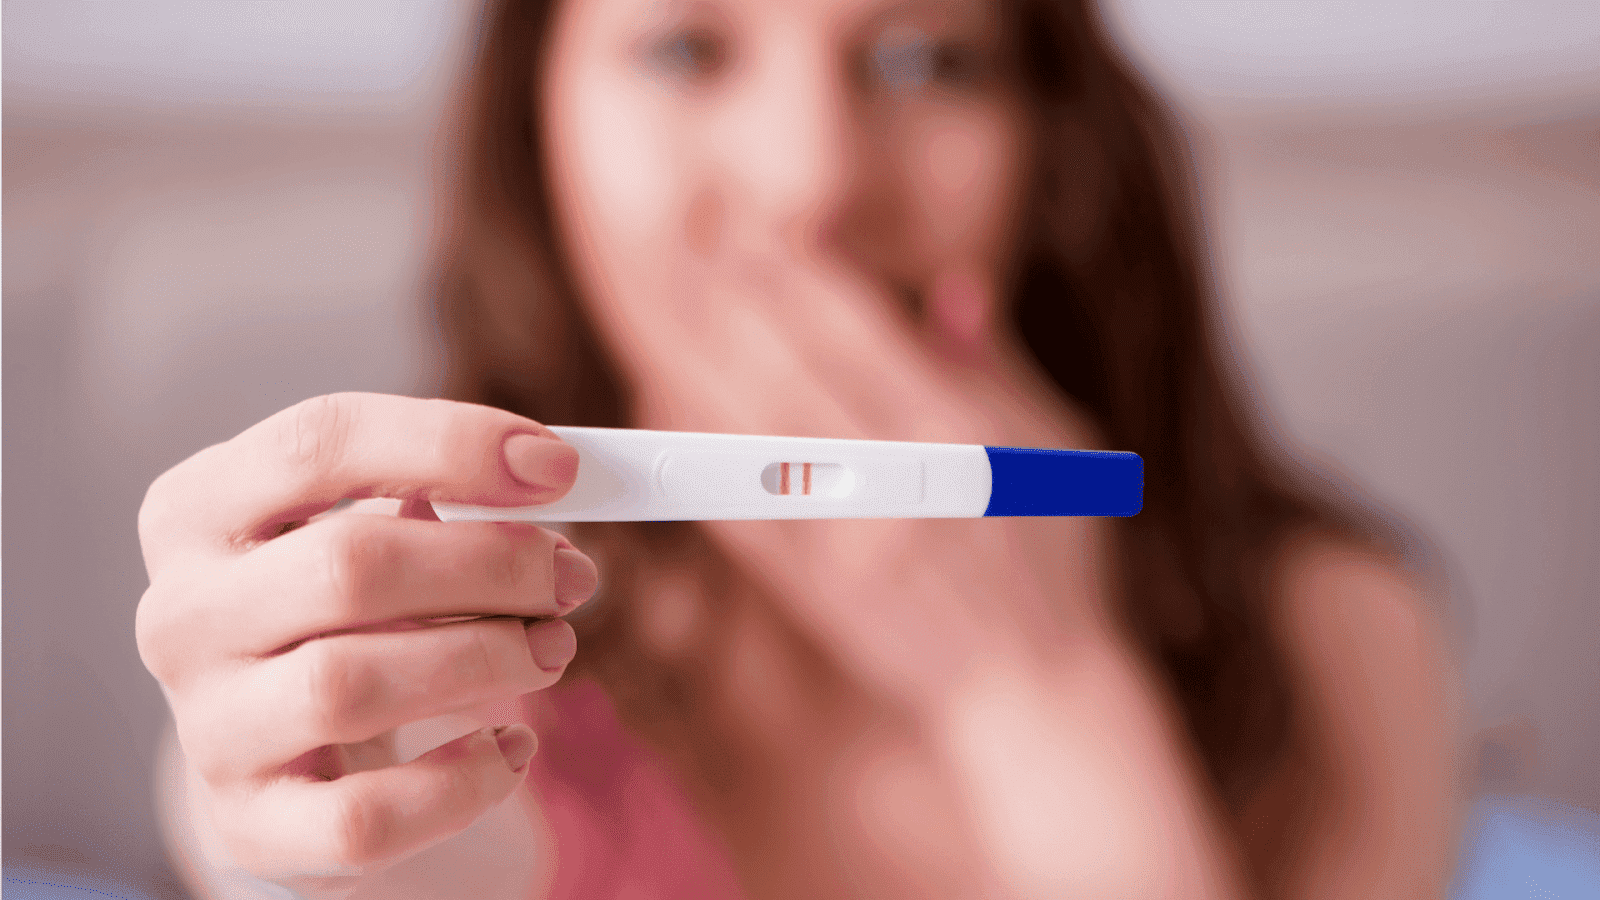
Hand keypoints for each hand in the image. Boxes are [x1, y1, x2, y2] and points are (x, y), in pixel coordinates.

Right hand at [136, 394, 598, 897]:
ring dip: (487, 660)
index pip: (319, 443)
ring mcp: (208, 727)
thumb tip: (549, 479)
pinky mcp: (251, 825)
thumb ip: (445, 496)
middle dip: (491, 565)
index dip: (451, 446)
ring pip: (351, 687)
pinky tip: (512, 746)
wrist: (285, 751)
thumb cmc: (347, 612)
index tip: (558, 469)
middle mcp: (180, 615)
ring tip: (552, 648)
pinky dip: (464, 780)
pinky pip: (366, 817)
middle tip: (570, 577)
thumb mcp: (374, 531)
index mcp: (198, 509)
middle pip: (348, 567)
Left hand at [620, 252, 1116, 707]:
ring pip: (755, 438)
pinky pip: (742, 516)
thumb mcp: (1055, 448)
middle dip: (735, 299)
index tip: (751, 224)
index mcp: (964, 438)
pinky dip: (698, 458)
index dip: (799, 274)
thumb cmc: (1057, 557)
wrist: (1035, 690)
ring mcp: (850, 543)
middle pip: (794, 374)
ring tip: (660, 300)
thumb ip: (995, 368)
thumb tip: (947, 290)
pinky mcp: (817, 594)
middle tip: (686, 236)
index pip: (861, 336)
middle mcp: (900, 485)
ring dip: (698, 364)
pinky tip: (660, 405)